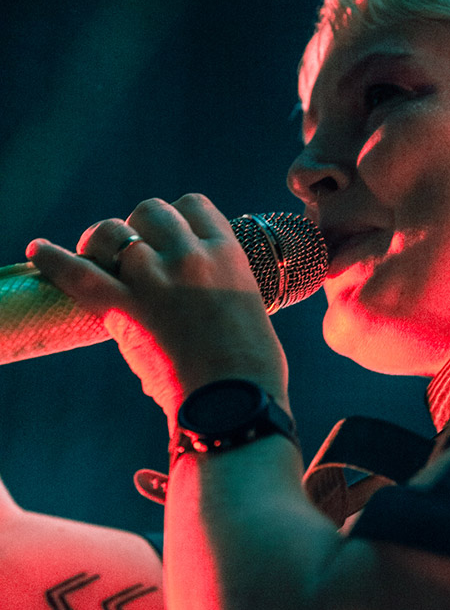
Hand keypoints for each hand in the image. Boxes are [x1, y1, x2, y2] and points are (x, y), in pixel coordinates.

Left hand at [26, 194, 288, 430]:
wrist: (234, 404)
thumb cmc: (252, 370)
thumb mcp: (247, 308)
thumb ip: (222, 288)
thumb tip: (197, 295)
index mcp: (227, 252)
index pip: (193, 205)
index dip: (176, 217)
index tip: (168, 237)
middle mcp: (190, 255)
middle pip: (150, 211)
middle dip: (138, 227)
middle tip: (132, 254)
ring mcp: (156, 279)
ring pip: (114, 234)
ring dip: (103, 243)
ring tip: (98, 258)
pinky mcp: (126, 309)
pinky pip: (80, 274)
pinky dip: (54, 260)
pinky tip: (38, 250)